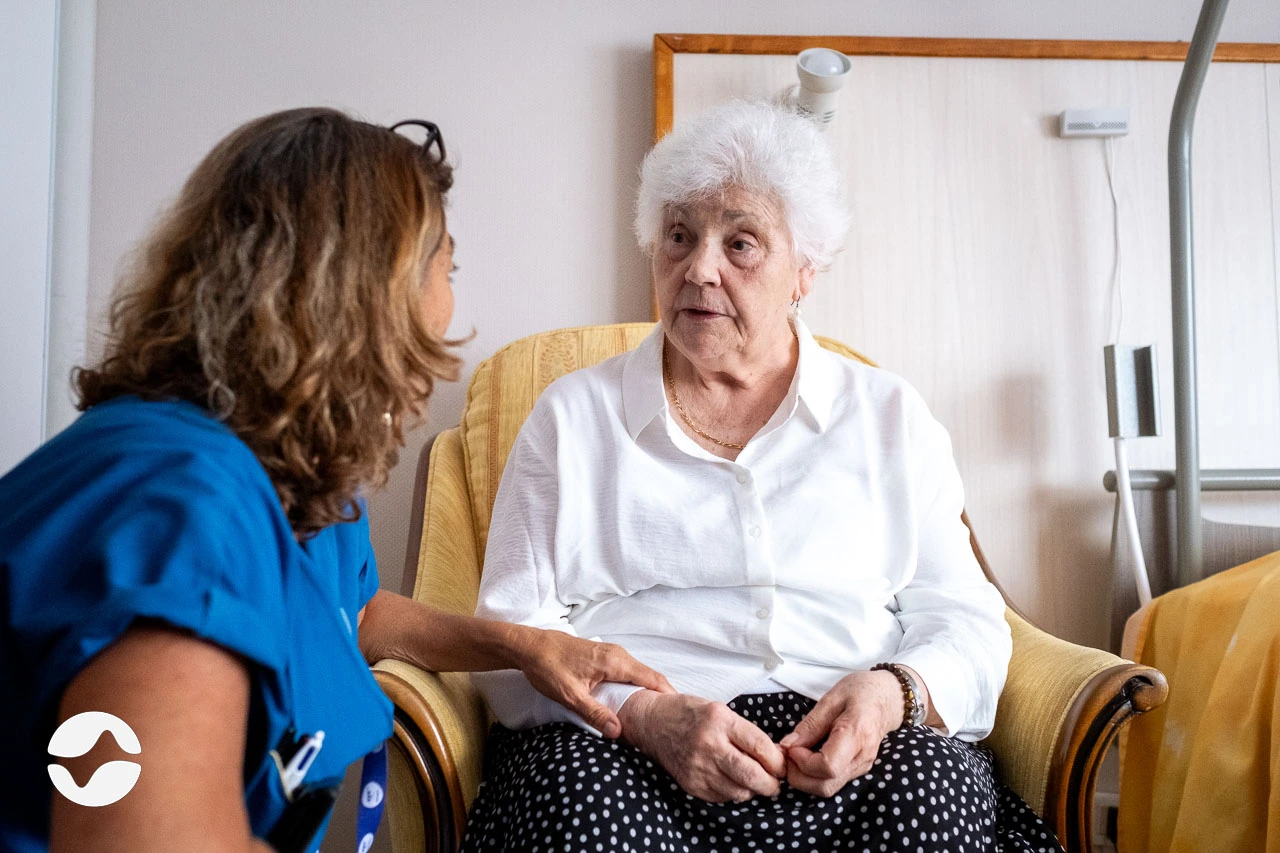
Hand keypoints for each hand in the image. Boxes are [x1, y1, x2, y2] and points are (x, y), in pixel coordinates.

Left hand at [512, 628, 673, 737]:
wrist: (529, 646)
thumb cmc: (548, 667)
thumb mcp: (570, 695)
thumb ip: (595, 713)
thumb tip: (618, 731)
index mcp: (616, 662)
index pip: (653, 678)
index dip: (668, 694)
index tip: (679, 713)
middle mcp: (618, 654)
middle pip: (649, 676)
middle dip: (660, 696)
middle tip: (668, 720)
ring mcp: (611, 653)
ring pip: (638, 673)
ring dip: (647, 691)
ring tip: (653, 714)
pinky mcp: (603, 656)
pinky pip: (628, 671)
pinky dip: (634, 685)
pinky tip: (630, 701)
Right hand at [617, 691, 786, 802]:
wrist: (653, 723)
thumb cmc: (689, 714)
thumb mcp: (721, 711)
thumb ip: (746, 733)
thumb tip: (776, 756)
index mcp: (720, 720)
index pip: (760, 747)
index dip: (778, 761)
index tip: (782, 765)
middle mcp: (708, 744)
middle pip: (752, 775)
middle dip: (771, 784)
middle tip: (775, 783)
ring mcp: (697, 766)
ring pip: (739, 791)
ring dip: (752, 790)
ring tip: (753, 781)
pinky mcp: (690, 783)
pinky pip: (722, 797)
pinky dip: (733, 792)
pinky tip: (731, 780)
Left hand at [778, 670, 902, 796]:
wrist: (889, 698)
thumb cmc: (861, 691)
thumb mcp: (832, 698)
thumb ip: (810, 724)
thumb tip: (787, 746)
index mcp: (856, 735)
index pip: (827, 767)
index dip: (803, 762)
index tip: (792, 746)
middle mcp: (862, 758)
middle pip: (826, 786)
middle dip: (799, 776)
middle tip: (788, 754)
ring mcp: (862, 767)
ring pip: (828, 788)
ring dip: (805, 778)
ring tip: (796, 754)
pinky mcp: (858, 770)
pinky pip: (833, 783)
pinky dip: (814, 777)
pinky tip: (807, 758)